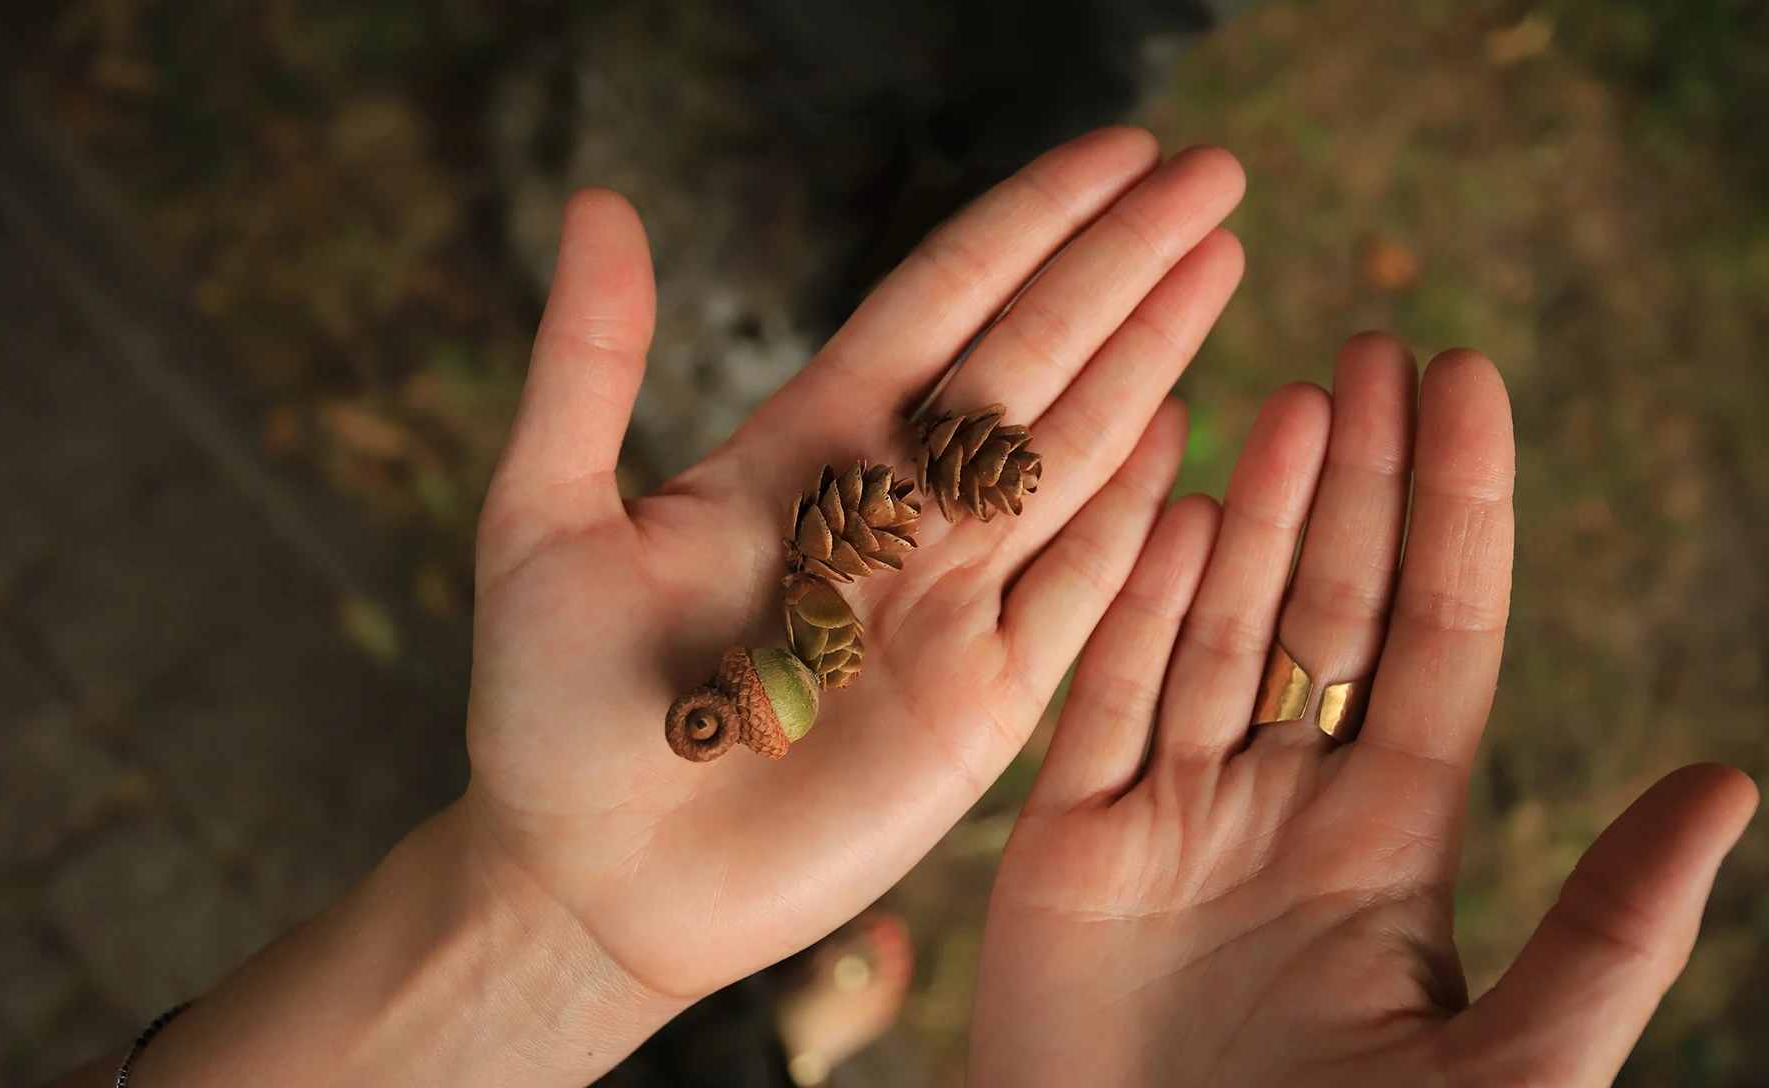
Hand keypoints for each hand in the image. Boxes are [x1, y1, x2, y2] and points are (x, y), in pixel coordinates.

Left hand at [456, 128, 1247, 1067]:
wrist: (593, 887)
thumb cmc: (551, 710)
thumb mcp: (544, 521)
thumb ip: (588, 364)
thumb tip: (600, 203)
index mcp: (806, 449)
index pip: (943, 304)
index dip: (1033, 224)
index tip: (1118, 151)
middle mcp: (895, 508)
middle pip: (1035, 356)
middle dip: (1126, 263)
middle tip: (1218, 173)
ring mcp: (951, 600)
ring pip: (1075, 451)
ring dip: (1153, 354)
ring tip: (1223, 261)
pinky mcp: (986, 699)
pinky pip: (1083, 587)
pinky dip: (1137, 511)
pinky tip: (1185, 426)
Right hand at [967, 336, 1758, 1086]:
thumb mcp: (1510, 1070)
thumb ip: (1610, 932)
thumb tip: (1732, 782)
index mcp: (1393, 849)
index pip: (1435, 640)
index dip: (1455, 510)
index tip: (1471, 378)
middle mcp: (1282, 808)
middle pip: (1325, 607)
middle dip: (1354, 478)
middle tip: (1375, 349)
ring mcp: (1170, 818)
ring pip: (1213, 627)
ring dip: (1252, 512)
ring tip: (1293, 397)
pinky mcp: (1066, 847)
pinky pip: (1101, 699)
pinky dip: (1130, 605)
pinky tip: (1170, 509)